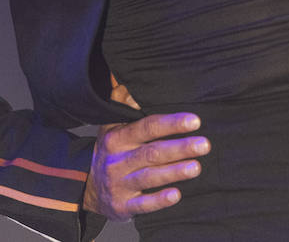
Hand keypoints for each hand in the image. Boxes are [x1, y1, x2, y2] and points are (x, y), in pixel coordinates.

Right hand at [82, 82, 209, 220]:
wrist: (85, 186)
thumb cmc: (108, 151)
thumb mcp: (110, 125)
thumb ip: (122, 102)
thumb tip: (130, 81)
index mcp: (117, 137)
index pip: (147, 127)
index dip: (171, 123)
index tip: (194, 120)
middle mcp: (118, 160)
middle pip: (151, 152)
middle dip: (179, 147)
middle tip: (204, 144)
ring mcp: (119, 184)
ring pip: (149, 177)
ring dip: (174, 172)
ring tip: (196, 167)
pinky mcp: (122, 206)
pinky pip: (142, 204)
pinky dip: (158, 200)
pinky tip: (176, 195)